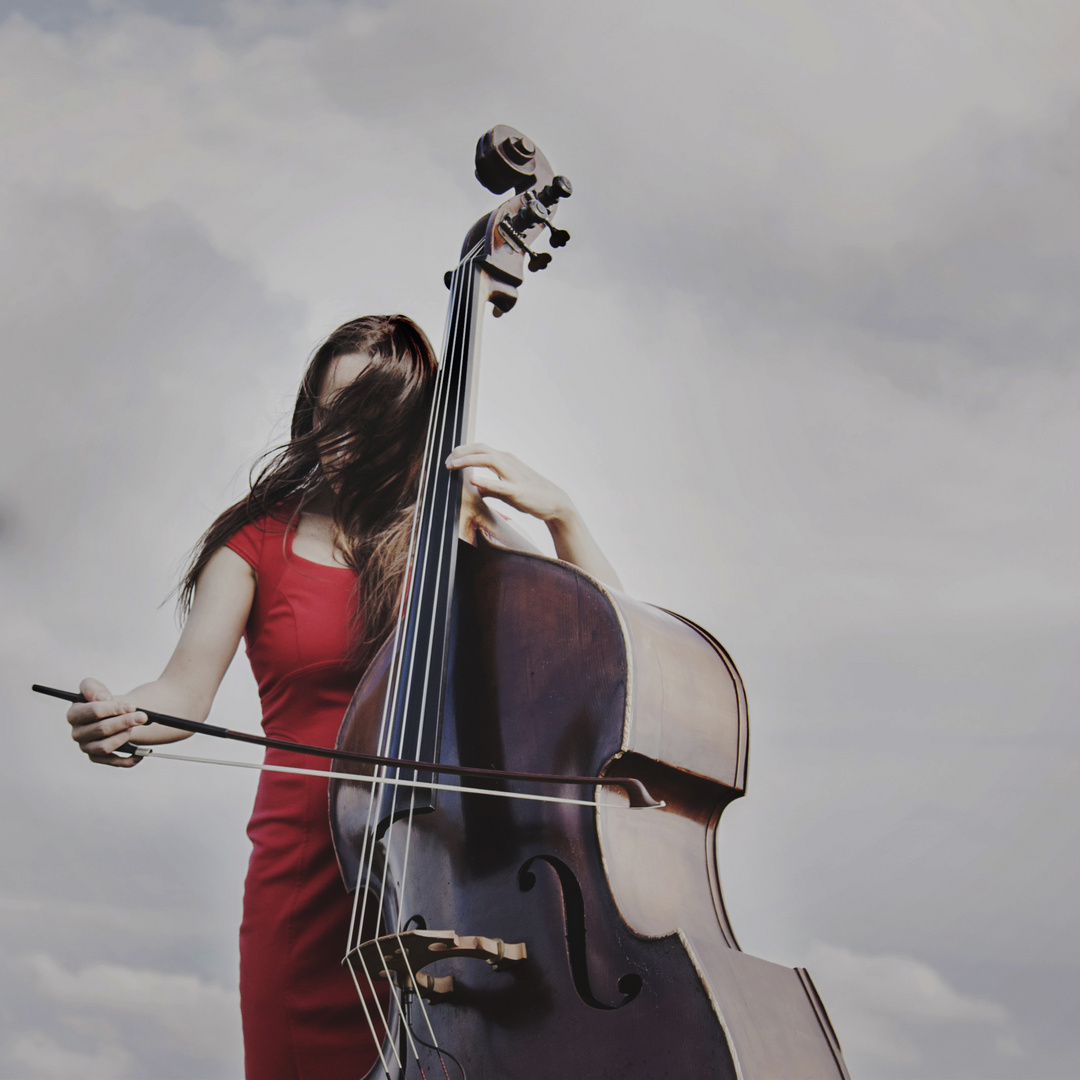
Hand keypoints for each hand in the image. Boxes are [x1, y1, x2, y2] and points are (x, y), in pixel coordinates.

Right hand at [66, 677, 146, 767]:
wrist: (111, 712)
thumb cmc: (103, 700)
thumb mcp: (94, 687)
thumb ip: (92, 688)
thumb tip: (102, 698)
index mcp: (74, 715)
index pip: (94, 712)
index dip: (115, 708)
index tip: (131, 706)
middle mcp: (77, 733)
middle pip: (102, 729)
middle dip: (125, 721)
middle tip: (142, 717)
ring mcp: (87, 747)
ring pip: (105, 746)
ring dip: (124, 736)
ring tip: (133, 727)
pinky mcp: (97, 757)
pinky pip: (112, 762)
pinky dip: (128, 760)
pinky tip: (140, 755)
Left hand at [446, 443, 572, 522]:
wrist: (554, 503)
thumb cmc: (530, 496)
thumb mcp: (506, 491)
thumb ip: (490, 488)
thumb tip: (475, 489)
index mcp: (505, 461)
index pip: (481, 449)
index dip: (463, 451)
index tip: (449, 459)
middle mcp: (509, 463)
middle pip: (482, 449)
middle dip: (461, 452)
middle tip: (446, 461)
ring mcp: (513, 475)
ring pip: (489, 459)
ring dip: (468, 460)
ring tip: (453, 465)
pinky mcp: (518, 491)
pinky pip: (500, 484)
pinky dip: (486, 481)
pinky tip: (473, 480)